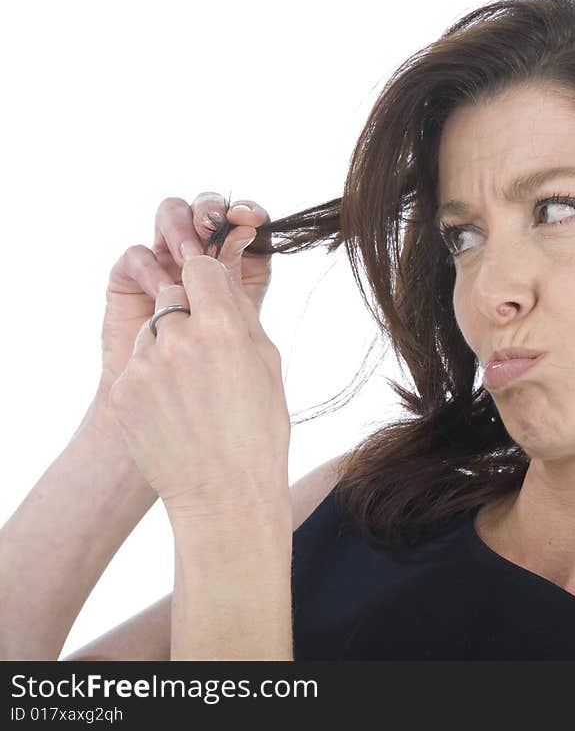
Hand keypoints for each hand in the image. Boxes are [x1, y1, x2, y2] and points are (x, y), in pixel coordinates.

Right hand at [98, 193, 271, 400]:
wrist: (179, 416)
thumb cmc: (221, 380)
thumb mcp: (242, 327)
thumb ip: (243, 279)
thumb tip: (247, 231)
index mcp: (240, 264)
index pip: (244, 222)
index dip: (248, 213)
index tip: (251, 220)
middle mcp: (203, 258)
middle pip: (205, 209)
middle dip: (210, 210)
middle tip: (215, 226)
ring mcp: (167, 264)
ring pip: (170, 217)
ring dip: (180, 228)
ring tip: (189, 256)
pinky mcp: (131, 281)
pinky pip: (136, 256)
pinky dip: (150, 266)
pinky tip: (163, 288)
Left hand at [106, 252, 290, 519]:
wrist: (224, 494)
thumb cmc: (258, 431)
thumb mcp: (267, 364)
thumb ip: (242, 313)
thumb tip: (221, 277)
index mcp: (221, 328)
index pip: (199, 267)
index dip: (207, 278)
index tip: (211, 294)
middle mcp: (177, 339)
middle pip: (171, 294)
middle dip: (188, 312)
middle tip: (207, 352)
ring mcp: (142, 366)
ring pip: (152, 330)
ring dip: (168, 345)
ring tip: (191, 389)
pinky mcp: (119, 391)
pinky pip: (135, 365)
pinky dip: (151, 377)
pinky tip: (174, 408)